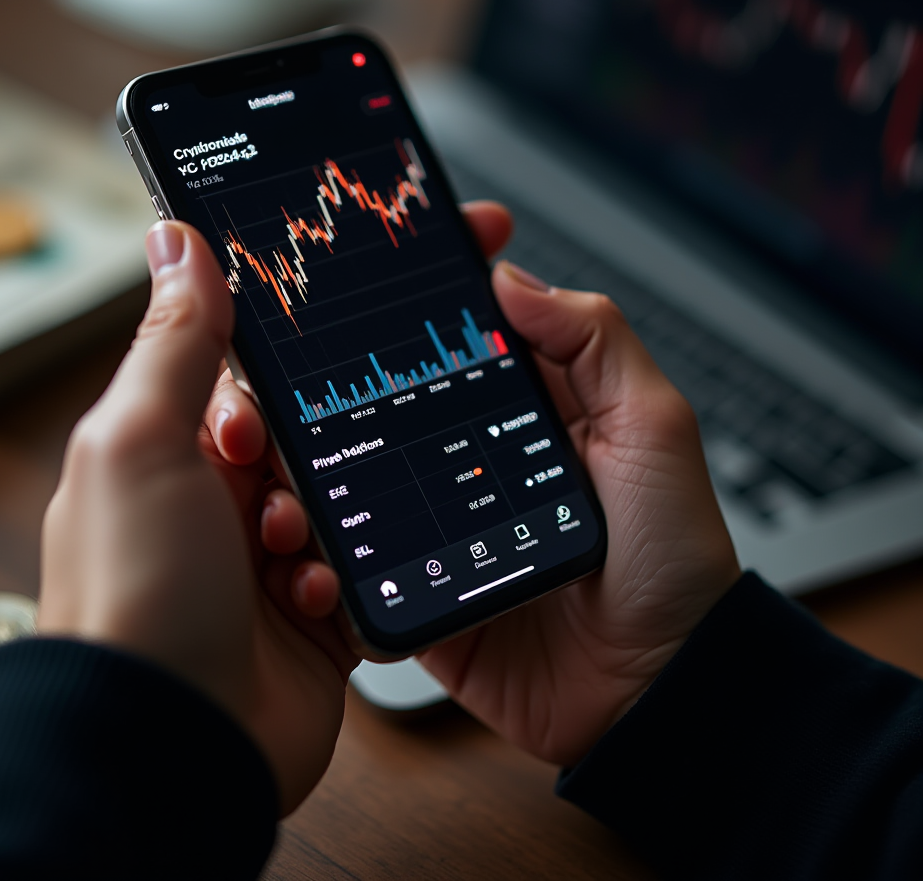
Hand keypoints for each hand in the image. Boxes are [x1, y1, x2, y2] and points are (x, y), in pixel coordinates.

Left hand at [38, 221, 356, 815]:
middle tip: (291, 468)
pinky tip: (313, 595)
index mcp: (167, 455)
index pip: (236, 378)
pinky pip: (358, 569)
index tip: (317, 338)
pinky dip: (342, 578)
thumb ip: (172, 342)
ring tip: (289, 544)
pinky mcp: (312, 618)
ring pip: (339, 499)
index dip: (270, 363)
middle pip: (299, 437)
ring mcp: (263, 564)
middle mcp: (214, 506)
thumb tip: (176, 242)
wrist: (174, 741)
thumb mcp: (141, 442)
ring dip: (325, 518)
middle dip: (308, 449)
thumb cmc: (135, 592)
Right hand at [279, 201, 739, 765]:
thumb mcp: (652, 429)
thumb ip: (594, 343)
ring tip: (262, 440)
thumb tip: (512, 278)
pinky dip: (313, 540)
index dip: (427, 282)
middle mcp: (469, 451)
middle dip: (326, 370)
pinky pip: (349, 554)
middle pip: (383, 390)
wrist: (653, 691)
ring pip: (349, 465)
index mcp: (524, 404)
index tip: (386, 243)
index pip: (462, 325)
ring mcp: (435, 516)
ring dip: (302, 452)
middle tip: (281, 358)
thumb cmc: (672, 558)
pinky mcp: (411, 581)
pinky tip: (288, 525)